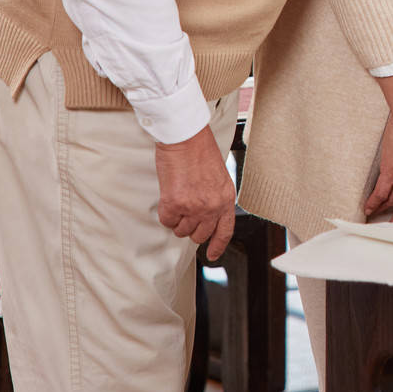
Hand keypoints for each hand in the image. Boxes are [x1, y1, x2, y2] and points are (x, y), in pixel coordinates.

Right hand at [153, 124, 236, 261]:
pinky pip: (167, 221)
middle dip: (191, 228)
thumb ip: (216, 198)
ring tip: (178, 198)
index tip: (212, 255)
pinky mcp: (175, 204)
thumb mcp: (219, 177)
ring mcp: (193, 207)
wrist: (186, 137)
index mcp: (226, 198)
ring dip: (178, 219)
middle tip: (186, 213)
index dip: (217, 245)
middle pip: (200, 235)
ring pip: (181, 230)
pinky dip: (166, 213)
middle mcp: (212, 206)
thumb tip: (208, 215)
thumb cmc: (200, 151)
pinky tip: (169, 197)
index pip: (225, 231)